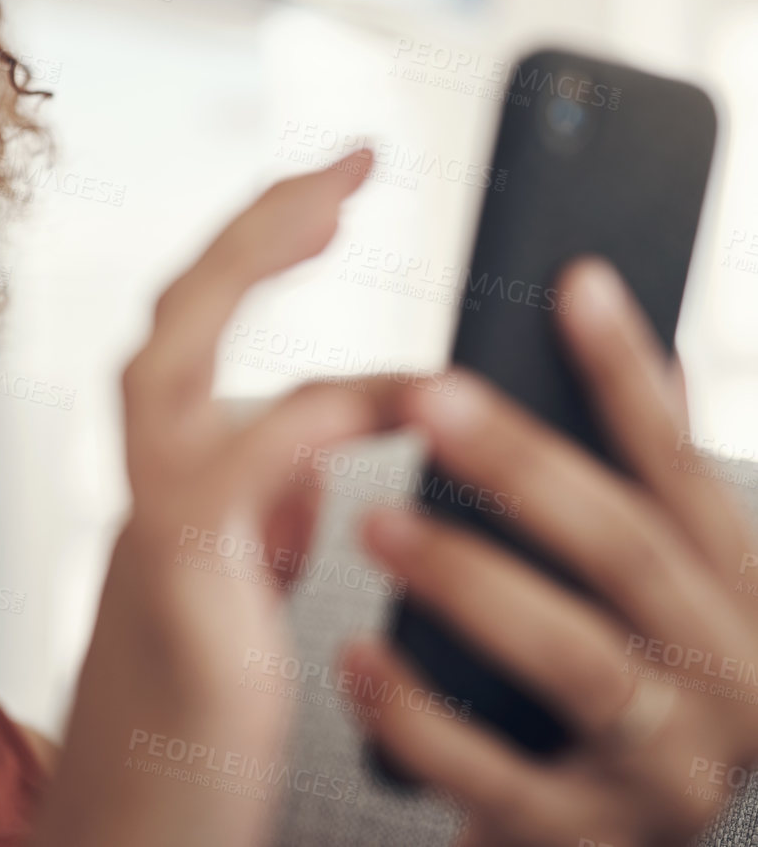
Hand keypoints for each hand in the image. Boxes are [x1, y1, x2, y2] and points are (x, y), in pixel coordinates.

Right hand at [30, 148, 400, 846]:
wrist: (135, 814)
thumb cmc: (192, 708)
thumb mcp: (241, 578)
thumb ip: (262, 502)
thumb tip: (310, 448)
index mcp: (174, 472)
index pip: (202, 325)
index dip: (260, 242)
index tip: (333, 182)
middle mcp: (148, 478)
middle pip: (175, 311)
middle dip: (252, 223)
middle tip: (344, 164)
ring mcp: (152, 520)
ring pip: (168, 359)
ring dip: (247, 272)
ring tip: (331, 215)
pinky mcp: (176, 576)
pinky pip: (243, 461)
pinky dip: (317, 409)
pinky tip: (391, 397)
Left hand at [345, 256, 757, 845]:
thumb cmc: (596, 691)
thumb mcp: (637, 594)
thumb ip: (623, 480)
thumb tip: (590, 299)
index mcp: (736, 598)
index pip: (680, 471)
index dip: (628, 377)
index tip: (571, 285)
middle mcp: (728, 681)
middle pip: (627, 553)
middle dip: (525, 467)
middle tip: (428, 396)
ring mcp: (666, 769)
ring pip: (576, 661)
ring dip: (472, 581)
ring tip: (376, 521)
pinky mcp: (587, 836)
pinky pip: (497, 777)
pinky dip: (420, 715)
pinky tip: (356, 661)